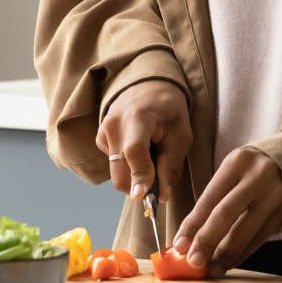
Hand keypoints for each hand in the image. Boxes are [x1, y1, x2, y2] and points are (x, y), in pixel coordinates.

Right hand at [96, 80, 191, 200]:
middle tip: (159, 186)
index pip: (134, 152)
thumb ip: (171, 165)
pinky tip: (139, 151)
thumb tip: (162, 196)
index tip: (143, 196)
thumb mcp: (181, 134)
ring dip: (134, 176)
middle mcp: (114, 124)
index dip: (139, 176)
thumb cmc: (168, 109)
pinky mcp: (100, 139)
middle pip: (120, 171)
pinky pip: (113, 165)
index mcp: (137, 117)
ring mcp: (103, 131)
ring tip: (151, 158)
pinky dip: (127, 166)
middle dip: (138, 186)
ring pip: (116, 172)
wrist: (147, 86)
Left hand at [172, 147, 281, 277]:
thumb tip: (190, 236)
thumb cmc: (255, 168)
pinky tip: (229, 262)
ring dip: (224, 255)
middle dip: (206, 242)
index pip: (209, 199)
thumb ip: (215, 199)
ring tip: (211, 269)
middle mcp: (257, 177)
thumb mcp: (235, 170)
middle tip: (193, 262)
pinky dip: (242, 254)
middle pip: (225, 215)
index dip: (192, 225)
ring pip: (244, 232)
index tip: (179, 245)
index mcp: (237, 162)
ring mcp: (274, 196)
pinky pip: (259, 240)